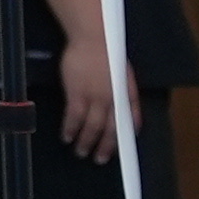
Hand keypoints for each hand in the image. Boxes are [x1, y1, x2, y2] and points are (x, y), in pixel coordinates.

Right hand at [53, 42, 117, 163]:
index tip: (123, 146)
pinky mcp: (77, 93)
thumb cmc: (107, 52)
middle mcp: (113, 99)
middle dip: (106, 147)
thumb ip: (124, 91)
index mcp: (127, 93)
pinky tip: (67, 137)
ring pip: (92, 127)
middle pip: (111, 129)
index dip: (127, 134)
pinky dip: (70, 129)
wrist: (93, 38)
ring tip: (81, 152)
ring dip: (86, 142)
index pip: (131, 119)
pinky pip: (74, 117)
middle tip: (100, 159)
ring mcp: (95, 97)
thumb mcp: (123, 73)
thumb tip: (125, 110)